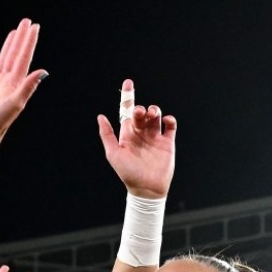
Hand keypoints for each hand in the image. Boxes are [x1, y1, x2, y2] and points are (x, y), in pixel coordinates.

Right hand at [0, 18, 45, 139]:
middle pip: (16, 54)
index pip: (24, 57)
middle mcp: (7, 81)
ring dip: (9, 45)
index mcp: (16, 83)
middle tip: (26, 22)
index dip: (29, 41)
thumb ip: (28, 86)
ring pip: (4, 59)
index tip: (34, 26)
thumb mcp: (16, 103)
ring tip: (14, 32)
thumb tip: (43, 71)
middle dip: (21, 38)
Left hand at [98, 79, 176, 198]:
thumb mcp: (113, 154)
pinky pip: (170, 127)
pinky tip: (166, 120)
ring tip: (153, 115)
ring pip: (156, 116)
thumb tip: (101, 116)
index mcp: (128, 133)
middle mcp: (141, 133)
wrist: (147, 189)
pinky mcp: (167, 143)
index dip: (128, 96)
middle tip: (141, 113)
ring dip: (155, 111)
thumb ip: (107, 135)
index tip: (128, 83)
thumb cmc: (128, 173)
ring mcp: (155, 137)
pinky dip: (169, 120)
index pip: (128, 111)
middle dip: (142, 108)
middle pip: (143, 113)